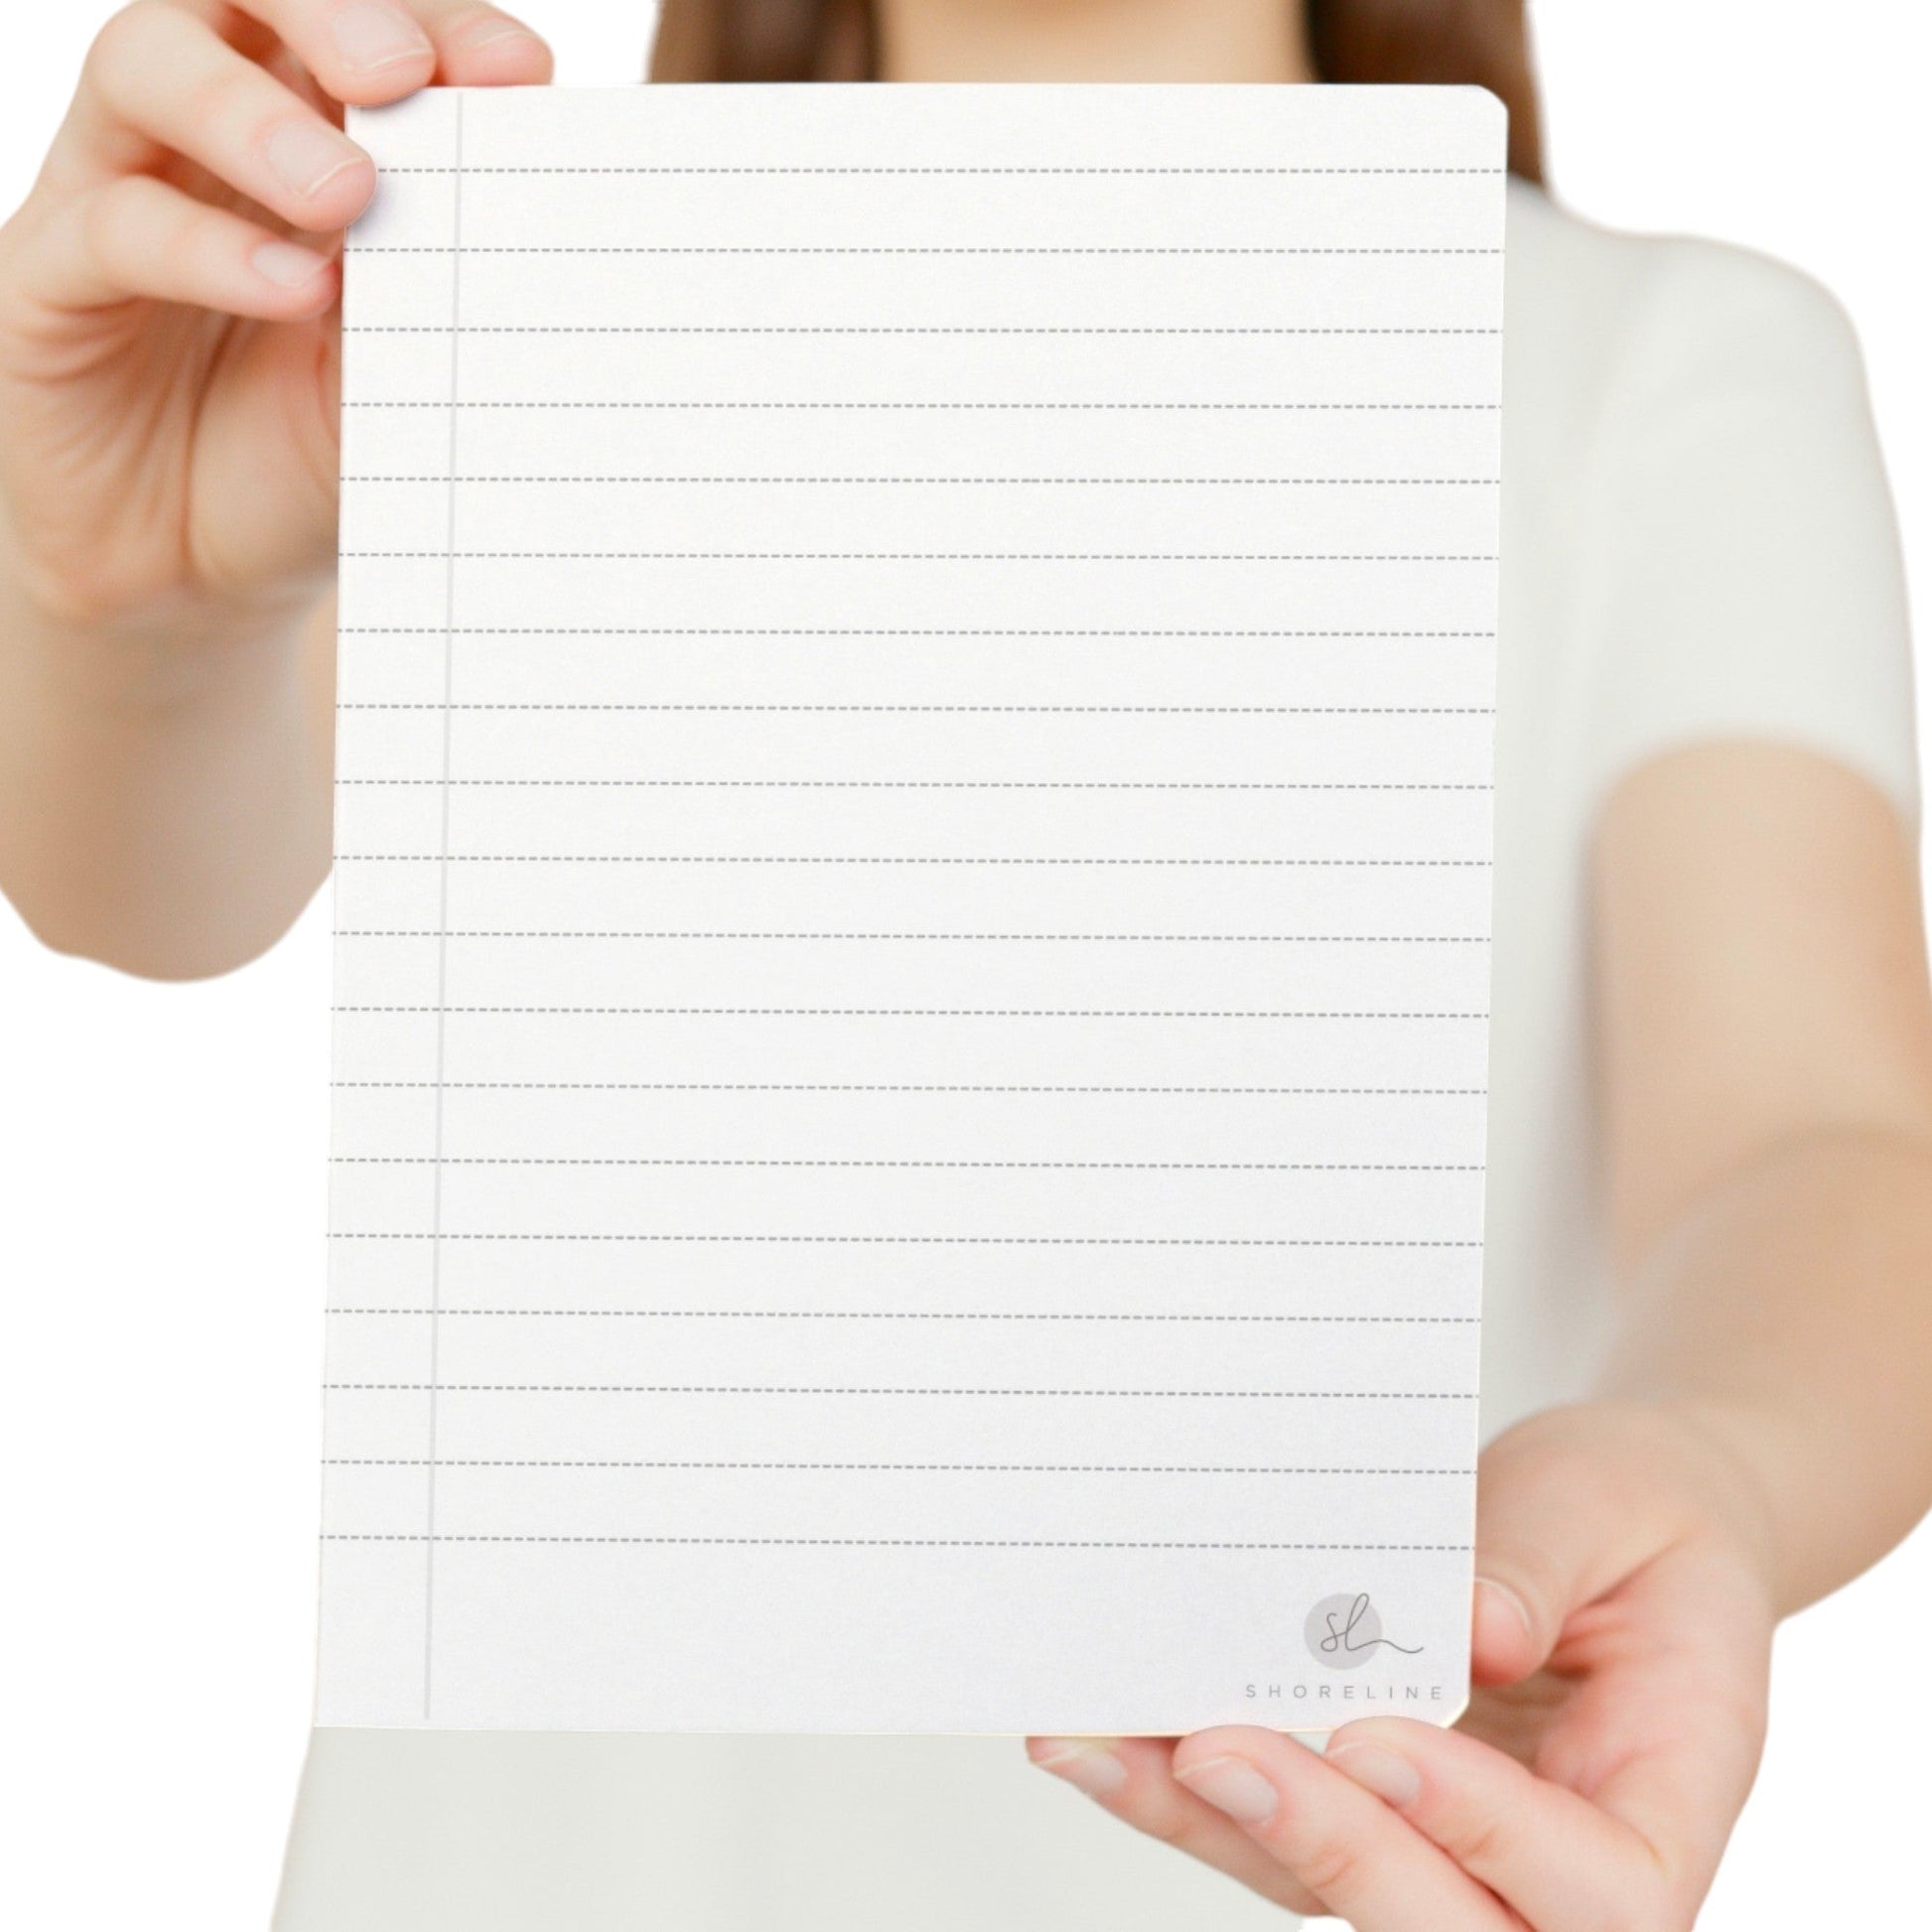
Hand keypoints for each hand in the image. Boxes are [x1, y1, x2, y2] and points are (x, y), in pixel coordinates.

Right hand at [0, 2, 551, 632]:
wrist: (201, 576)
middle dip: (328, 13)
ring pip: (149, 66)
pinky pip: (112, 226)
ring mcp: (120, 189)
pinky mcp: (53, 277)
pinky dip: (206, 250)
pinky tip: (290, 290)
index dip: (437, 26)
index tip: (519, 74)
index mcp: (314, 132)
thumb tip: (537, 238)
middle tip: (403, 75)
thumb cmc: (312, 456)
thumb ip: (444, 302)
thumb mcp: (404, 382)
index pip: (366, 28)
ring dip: (252, 115)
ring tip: (348, 193)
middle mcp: (211, 136)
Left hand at [1027, 1400, 1781, 1926]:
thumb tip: (1469, 1633)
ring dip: (1213, 1828)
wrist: (1624, 1522)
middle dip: (1326, 1846)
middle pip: (1450, 1924)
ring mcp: (1458, 1852)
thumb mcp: (1609, 1499)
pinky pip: (1284, 1836)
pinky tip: (1107, 1738)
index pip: (1596, 1885)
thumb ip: (1543, 1559)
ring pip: (1333, 1894)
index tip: (1381, 1740)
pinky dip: (1190, 1796)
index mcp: (1664, 1799)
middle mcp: (1564, 1860)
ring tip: (1100, 1745)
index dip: (1487, 1832)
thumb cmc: (1636, 1514)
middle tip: (1210, 1749)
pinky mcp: (1376, 1820)